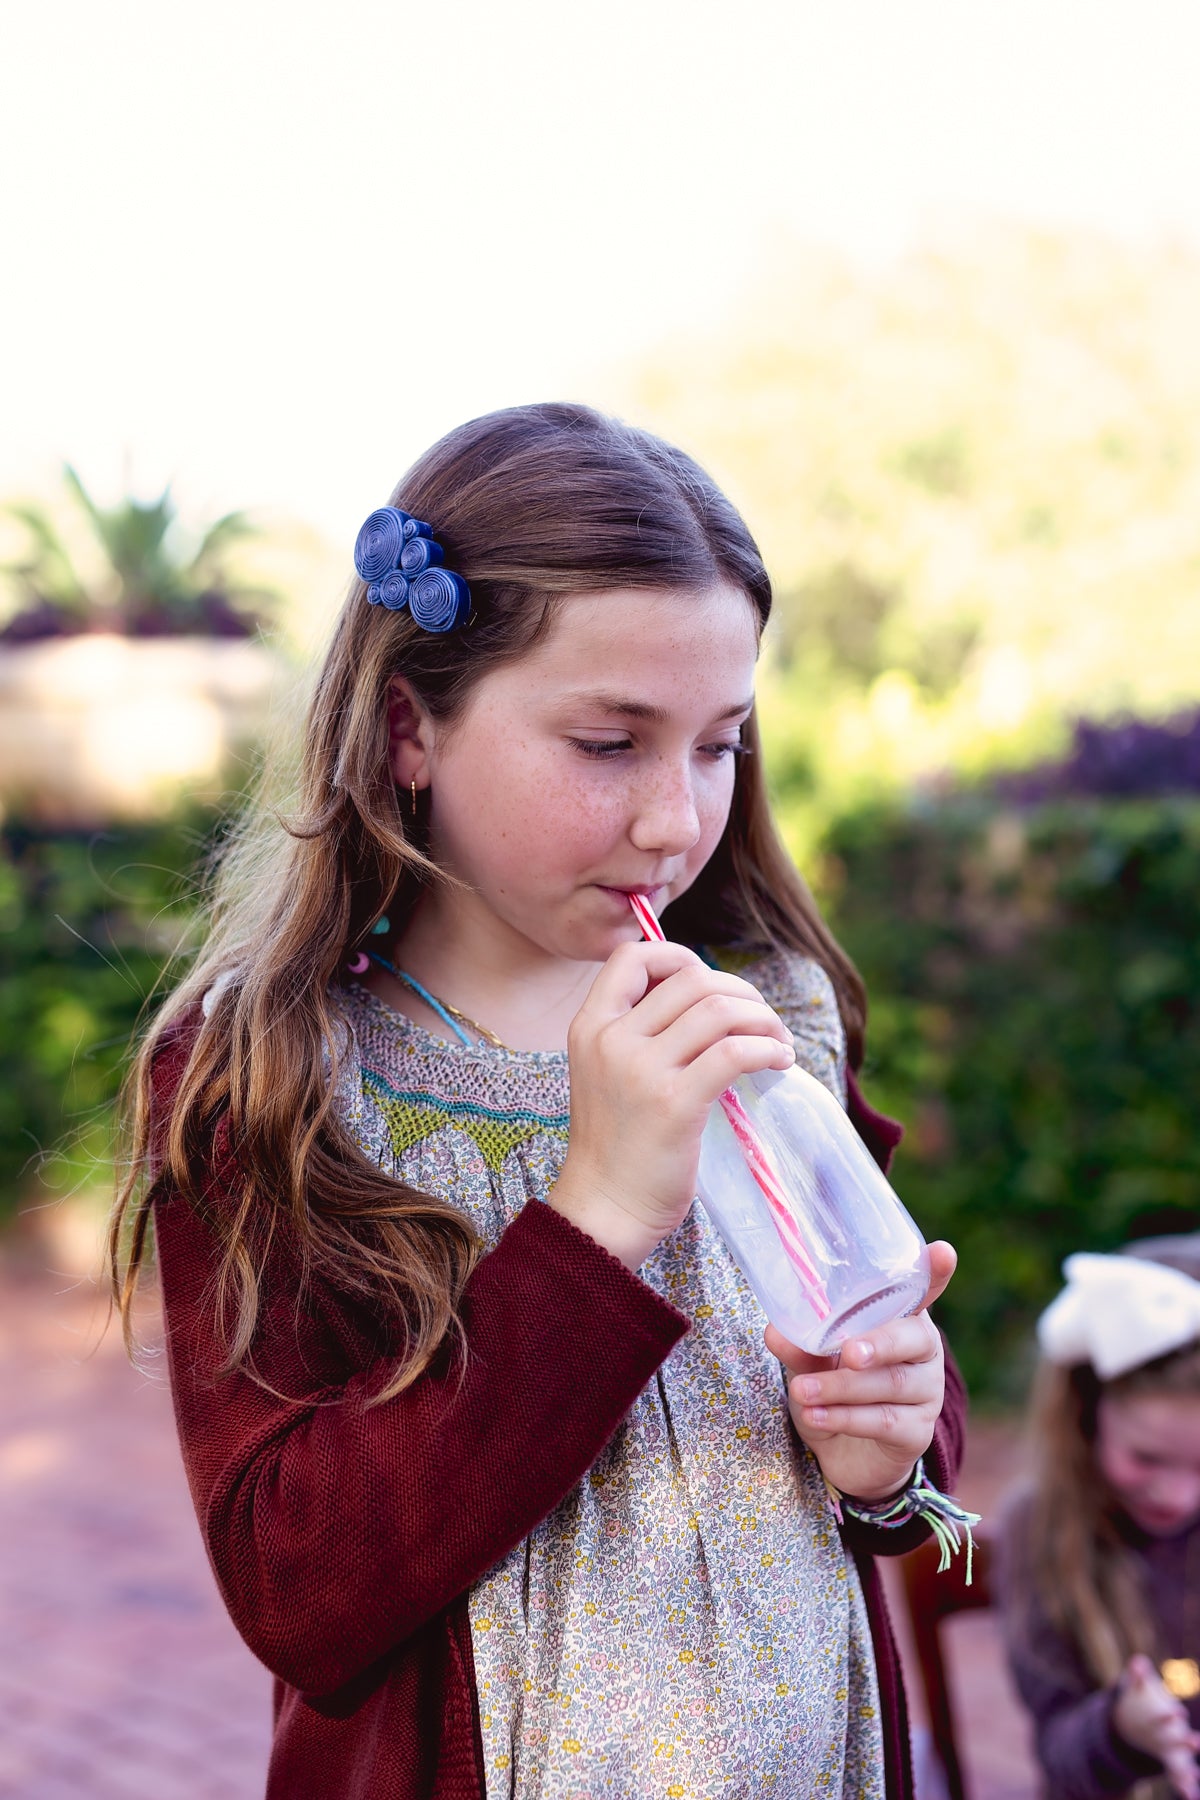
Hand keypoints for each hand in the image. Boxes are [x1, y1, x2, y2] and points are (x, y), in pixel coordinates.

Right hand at [550, 940, 794, 1269]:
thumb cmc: (617, 1146)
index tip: (713, 985)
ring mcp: (640, 1070)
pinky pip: (734, 1052)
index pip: (631, 957)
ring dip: (762, 1018)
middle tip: (764, 1021)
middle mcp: (611, 1039)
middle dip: (741, 992)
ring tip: (778, 1042)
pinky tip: (779, 1062)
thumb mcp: (607, 1074)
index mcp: (590, 1027)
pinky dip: (768, 1048)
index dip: (678, 956)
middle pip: (691, 979)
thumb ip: (639, 1035)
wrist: (605, 1210)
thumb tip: (707, 1001)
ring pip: (718, 1009)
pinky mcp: (674, 1104)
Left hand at [765, 1242, 956, 1501]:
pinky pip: (885, 1422)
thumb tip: (773, 1331)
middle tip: (848, 1352)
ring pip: (891, 1383)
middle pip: (913, 1338)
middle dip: (879, 1343)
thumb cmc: (835, 1388)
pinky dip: (846, 1418)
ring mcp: (926, 1392)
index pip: (923, 1290)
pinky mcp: (917, 1432)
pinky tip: (815, 1416)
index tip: (941, 1252)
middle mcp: (922, 1350)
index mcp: (901, 1318)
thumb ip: (801, 1346)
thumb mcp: (814, 1363)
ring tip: (801, 1391)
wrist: (847, 1456)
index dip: (934, 1272)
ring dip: (842, 1387)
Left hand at [1114, 1655, 1199, 1799]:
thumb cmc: (1147, 1703)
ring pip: (1184, 1760)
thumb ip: (1139, 1675)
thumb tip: (1137, 1662)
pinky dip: (1186, 1786)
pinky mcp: (1172, 1763)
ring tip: (1194, 1777)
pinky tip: (1191, 1797)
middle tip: (1196, 1741)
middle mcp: (1175, 1733)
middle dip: (1188, 1739)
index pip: (1170, 1713)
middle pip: (1181, 1736)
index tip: (1177, 1712)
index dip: (1172, 1713)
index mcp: (1166, 1715)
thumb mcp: (1140, 1687)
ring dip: (1189, 1767)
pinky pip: (1178, 1776)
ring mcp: (1175, 1750)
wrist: (1149, 1722)